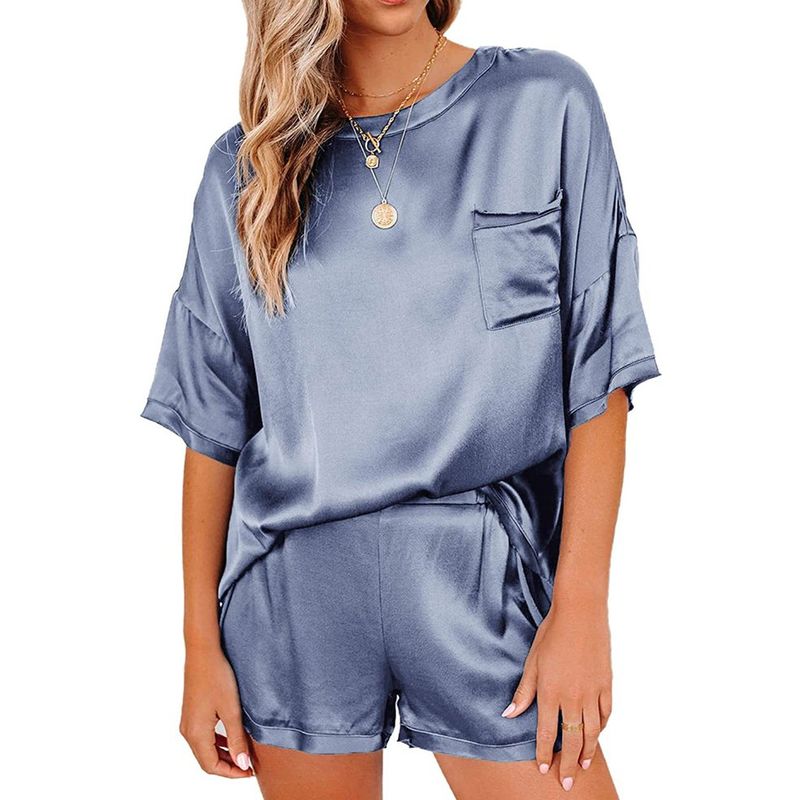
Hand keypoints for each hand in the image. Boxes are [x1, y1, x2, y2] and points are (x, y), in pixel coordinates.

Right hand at [179, 644, 253, 777]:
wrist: (203, 652)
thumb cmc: (217, 677)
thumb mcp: (231, 710)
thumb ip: (237, 739)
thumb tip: (242, 764)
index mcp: (196, 734)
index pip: (212, 766)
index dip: (231, 773)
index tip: (250, 771)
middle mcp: (187, 731)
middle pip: (207, 760)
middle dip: (228, 765)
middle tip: (249, 764)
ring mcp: (188, 722)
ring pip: (204, 749)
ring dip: (223, 754)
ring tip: (243, 752)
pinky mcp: (191, 713)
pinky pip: (203, 736)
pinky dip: (217, 742)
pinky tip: (230, 736)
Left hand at [501, 602, 611, 791]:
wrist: (580, 613)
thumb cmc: (551, 633)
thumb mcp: (532, 661)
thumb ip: (523, 691)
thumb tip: (509, 715)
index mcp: (551, 692)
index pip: (547, 732)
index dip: (546, 753)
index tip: (545, 768)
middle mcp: (573, 697)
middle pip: (572, 739)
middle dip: (568, 764)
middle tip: (566, 782)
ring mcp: (592, 691)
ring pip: (592, 731)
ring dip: (587, 751)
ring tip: (582, 765)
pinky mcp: (606, 684)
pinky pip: (606, 713)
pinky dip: (602, 728)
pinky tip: (597, 735)